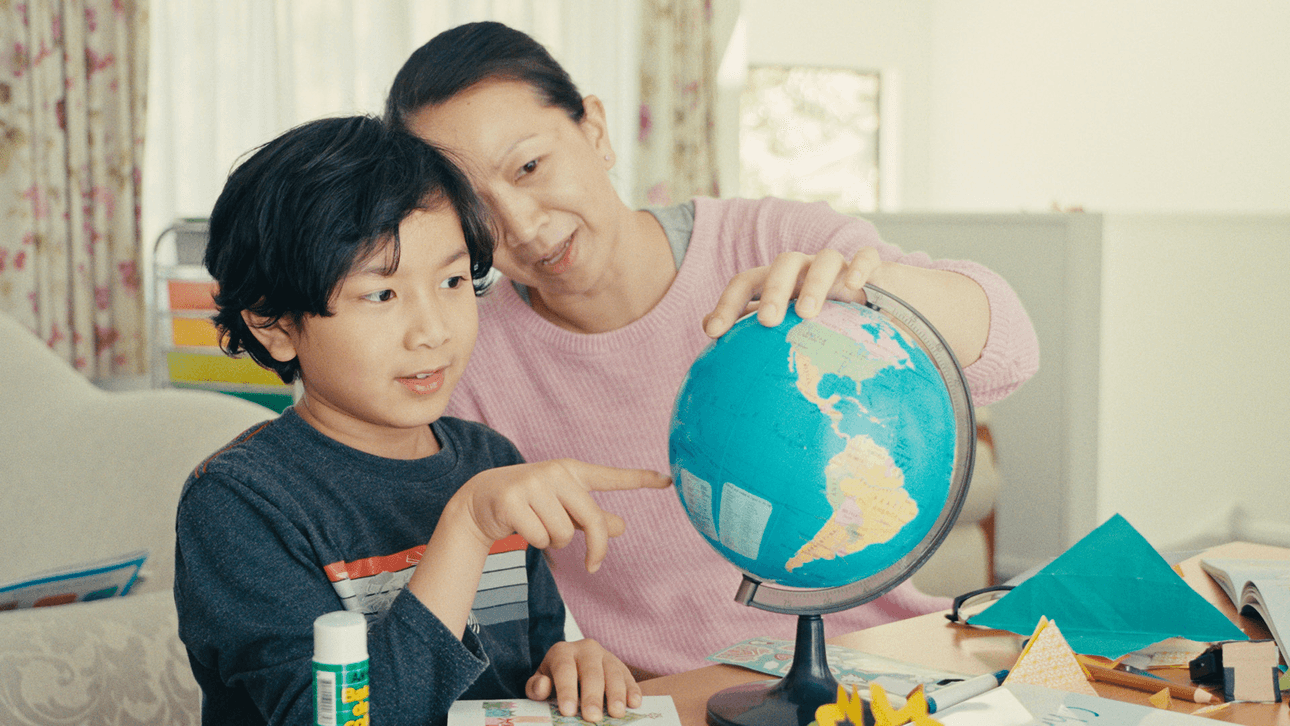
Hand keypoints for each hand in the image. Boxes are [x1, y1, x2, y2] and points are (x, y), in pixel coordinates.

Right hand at [456, 460, 670, 572]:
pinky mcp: (512, 499)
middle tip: (593, 566)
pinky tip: (522, 527)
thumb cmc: (528, 504)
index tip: (668, 481)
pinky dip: (535, 543)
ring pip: (564, 533)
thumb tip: (621, 526)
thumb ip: (591, 517)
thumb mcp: (562, 508)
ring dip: (554, 542)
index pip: (611, 476)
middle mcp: (555, 472)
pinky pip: (539, 537)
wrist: (481, 499)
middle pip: (592, 519)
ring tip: (539, 528)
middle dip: (595, 548)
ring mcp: (532, 483)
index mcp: (572, 471)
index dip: (641, 479)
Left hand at [527, 639, 641, 722]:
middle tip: (592, 717)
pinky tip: (633, 703)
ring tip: (616, 713)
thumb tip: (543, 686)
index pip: (564, 669)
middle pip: (591, 672)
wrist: (572, 667)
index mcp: (562, 652)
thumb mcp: (540, 681)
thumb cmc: (554, 679)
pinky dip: (632, 690)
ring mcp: (606, 655)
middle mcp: (586, 649)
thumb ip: (536, 687)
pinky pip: (628, 676)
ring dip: (616, 694)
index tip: (568, 711)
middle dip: (592, 696)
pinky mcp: (621, 665)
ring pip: (613, 673)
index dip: (566, 691)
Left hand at [703, 247, 883, 337]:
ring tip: (807, 313)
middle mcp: (806, 269)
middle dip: (773, 291)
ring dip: (813, 284)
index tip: (713, 332)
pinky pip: (867, 258)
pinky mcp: (873, 269)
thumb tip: (709, 332)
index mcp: (779, 282)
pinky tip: (855, 287)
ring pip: (825, 260)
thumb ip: (750, 326)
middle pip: (783, 265)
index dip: (727, 304)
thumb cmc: (823, 319)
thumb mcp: (787, 324)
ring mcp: (839, 267)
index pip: (747, 283)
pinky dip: (860, 267)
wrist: (879, 307)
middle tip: (768, 321)